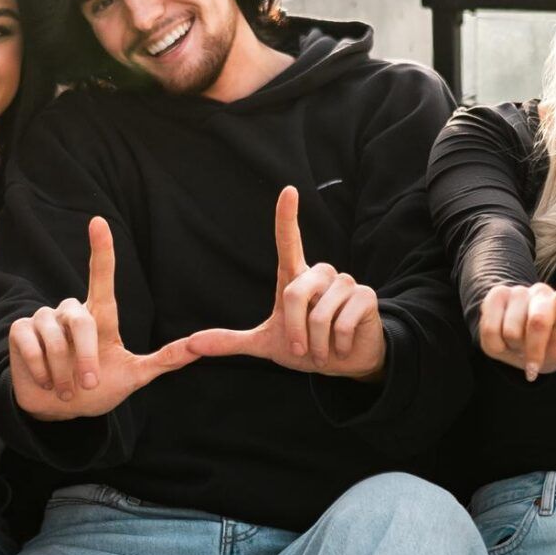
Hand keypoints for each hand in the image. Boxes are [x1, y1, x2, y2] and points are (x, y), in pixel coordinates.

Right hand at [9, 217, 198, 418]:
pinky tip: (45, 381)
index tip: (99, 222)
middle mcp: (71, 310)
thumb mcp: (135, 375)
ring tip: (65, 388)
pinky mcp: (20, 331)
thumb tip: (201, 347)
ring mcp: (43, 318)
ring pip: (54, 338)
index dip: (101, 250)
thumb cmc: (98, 387)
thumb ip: (167, 359)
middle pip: (81, 321)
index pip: (101, 277)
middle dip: (86, 358)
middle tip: (88, 385)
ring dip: (63, 372)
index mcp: (99, 316)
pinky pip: (29, 345)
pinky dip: (40, 370)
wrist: (59, 409)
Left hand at [186, 187, 385, 380]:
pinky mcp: (366, 297)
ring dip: (316, 342)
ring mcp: (345, 283)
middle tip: (302, 349)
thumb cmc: (306, 347)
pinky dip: (337, 344)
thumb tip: (190, 344)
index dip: (287, 217)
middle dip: (294, 330)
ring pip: (320, 314)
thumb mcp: (265, 345)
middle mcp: (321, 274)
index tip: (288, 190)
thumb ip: (230, 342)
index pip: (289, 242)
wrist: (344, 364)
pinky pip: (343, 323)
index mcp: (296, 279)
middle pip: (295, 293)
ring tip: (322, 350)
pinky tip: (341, 347)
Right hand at [478, 227, 555, 379]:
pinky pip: (491, 329)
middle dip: (534, 349)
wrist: (514, 353)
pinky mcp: (493, 296)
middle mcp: (542, 292)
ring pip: (513, 329)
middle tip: (533, 358)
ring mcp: (516, 292)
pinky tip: (502, 341)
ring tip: (517, 345)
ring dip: (514, 347)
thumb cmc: (552, 349)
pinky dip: (497, 345)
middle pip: (538, 321)